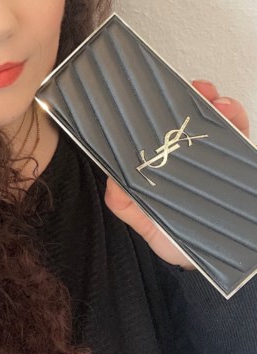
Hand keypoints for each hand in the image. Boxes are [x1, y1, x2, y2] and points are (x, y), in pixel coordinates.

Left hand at [104, 79, 250, 267]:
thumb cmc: (179, 241)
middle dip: (190, 97)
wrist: (219, 264)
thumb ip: (129, 207)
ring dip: (213, 102)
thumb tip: (112, 184)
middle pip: (190, 119)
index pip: (161, 130)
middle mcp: (191, 157)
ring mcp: (217, 158)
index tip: (156, 94)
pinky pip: (241, 135)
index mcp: (166, 164)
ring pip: (216, 121)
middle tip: (190, 88)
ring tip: (212, 97)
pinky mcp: (241, 163)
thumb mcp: (148, 223)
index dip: (159, 110)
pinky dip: (237, 119)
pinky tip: (229, 112)